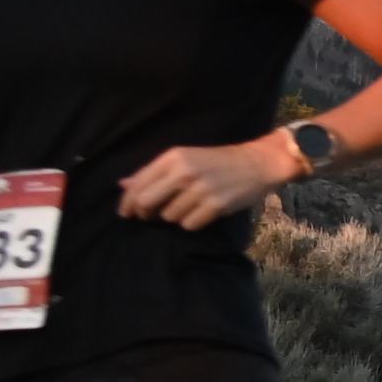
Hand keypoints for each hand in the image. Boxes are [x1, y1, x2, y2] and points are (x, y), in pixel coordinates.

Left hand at [114, 139, 288, 231]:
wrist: (258, 163)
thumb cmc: (217, 161)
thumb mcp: (184, 159)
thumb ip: (153, 172)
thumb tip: (123, 184)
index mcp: (173, 157)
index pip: (138, 184)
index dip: (127, 202)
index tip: (126, 213)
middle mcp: (185, 171)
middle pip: (147, 202)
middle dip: (146, 213)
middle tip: (151, 215)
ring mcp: (201, 189)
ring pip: (168, 216)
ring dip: (175, 216)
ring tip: (189, 206)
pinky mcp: (216, 205)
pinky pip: (189, 224)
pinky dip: (192, 222)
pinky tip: (202, 212)